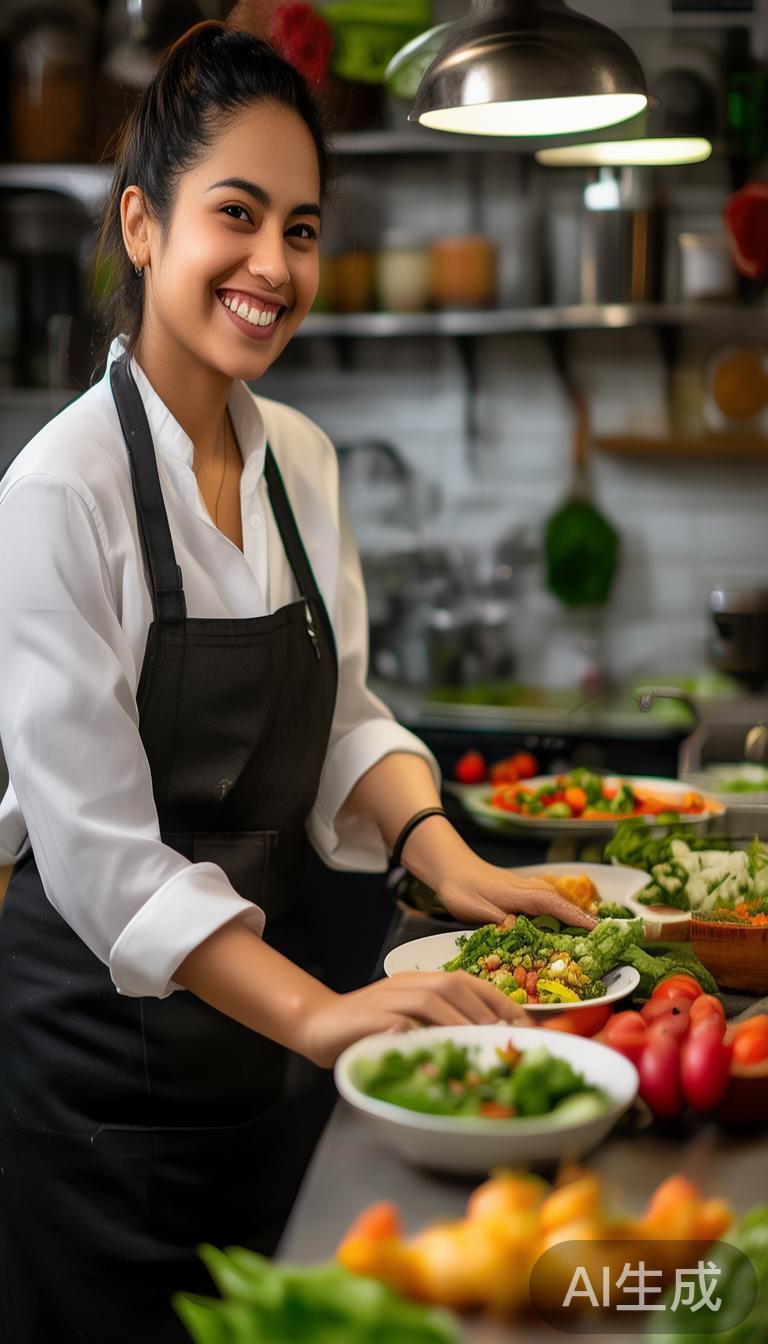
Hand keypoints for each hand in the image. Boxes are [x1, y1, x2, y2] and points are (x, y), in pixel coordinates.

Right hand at [298, 970, 529, 1068]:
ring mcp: (386, 999)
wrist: (318, 1024)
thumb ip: (440, 1024)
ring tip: (481, 1041)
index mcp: (420, 981)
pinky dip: (418, 1035)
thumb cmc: (369, 1028)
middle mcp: (406, 984)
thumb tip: (487, 1041)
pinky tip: (435, 1051)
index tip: (524, 1023)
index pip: (467, 982)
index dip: (498, 999)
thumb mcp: (411, 1021)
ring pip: (429, 999)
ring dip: (459, 1020)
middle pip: (453, 984)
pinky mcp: (366, 1018)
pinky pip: (396, 1023)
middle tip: (507, 1034)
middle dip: (485, 1008)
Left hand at [436, 854, 597, 929]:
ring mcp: (527, 887)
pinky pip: (549, 900)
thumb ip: (496, 921)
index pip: (555, 906)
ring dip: (573, 914)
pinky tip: (564, 921)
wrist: (450, 865)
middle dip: (583, 918)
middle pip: (562, 902)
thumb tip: (517, 928)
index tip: (596, 930)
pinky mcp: (522, 890)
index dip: (576, 918)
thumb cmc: (460, 888)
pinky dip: (561, 910)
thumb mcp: (473, 909)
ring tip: (590, 933)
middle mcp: (529, 888)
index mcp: (520, 894)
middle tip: (603, 938)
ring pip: (557, 900)